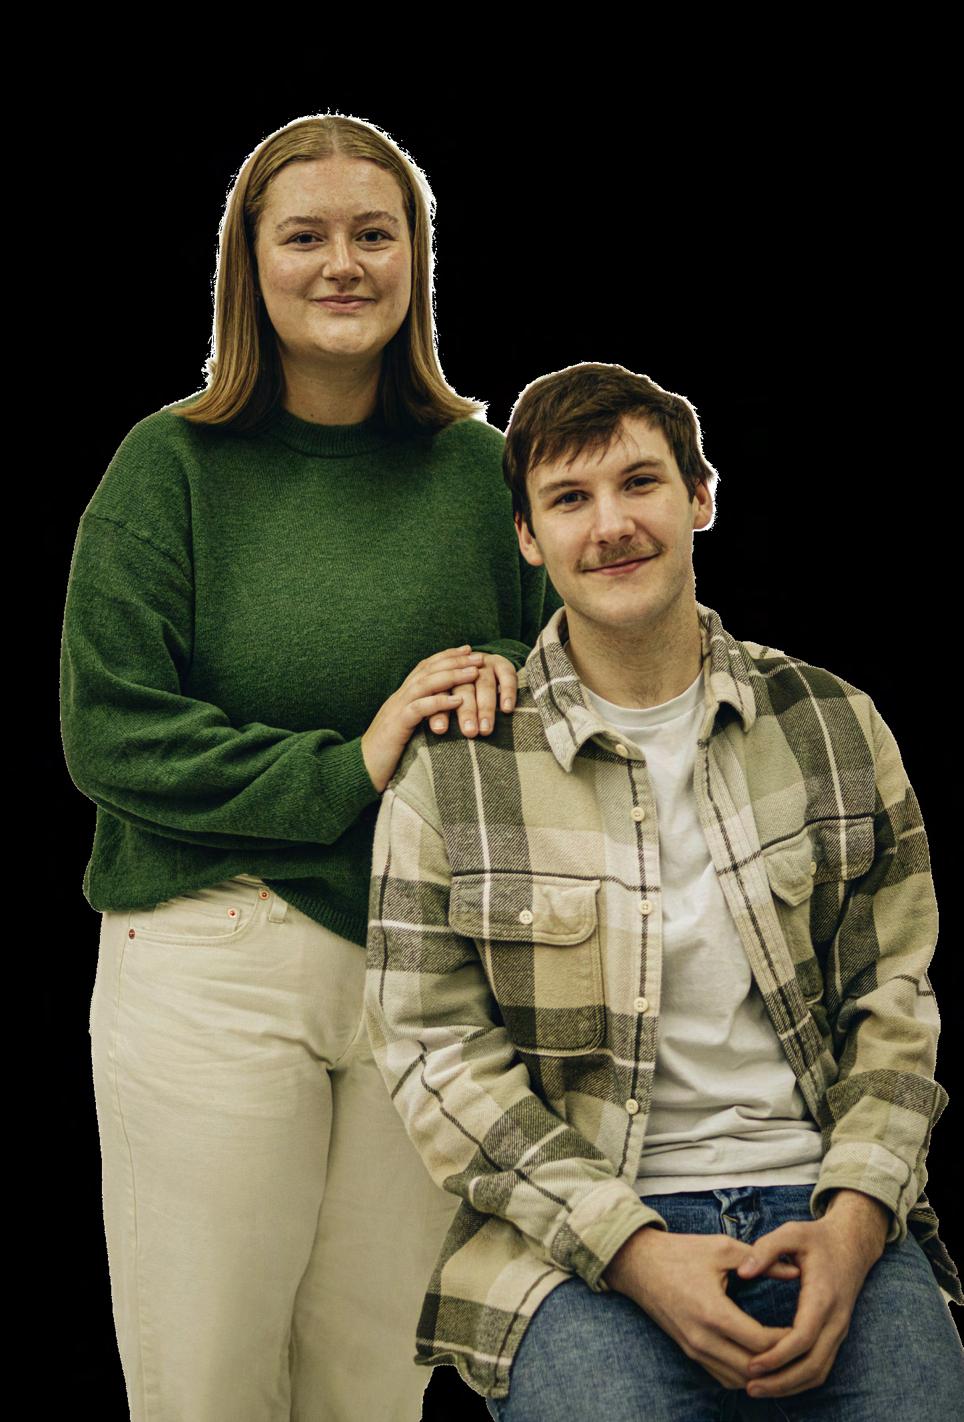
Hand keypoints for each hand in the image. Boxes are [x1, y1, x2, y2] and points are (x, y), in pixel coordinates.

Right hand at [361, 646, 482, 792]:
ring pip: (425, 684)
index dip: (447, 656)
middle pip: (428, 670)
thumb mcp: (406, 730)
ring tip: (474, 672)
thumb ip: (421, 717)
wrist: (359, 770)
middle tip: (479, 655)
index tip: (468, 650)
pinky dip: (439, 702)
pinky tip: (457, 701)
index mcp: (402, 696)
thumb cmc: (386, 754)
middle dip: (455, 660)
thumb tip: (444, 714)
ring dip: (452, 676)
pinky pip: (419, 709)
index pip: (425, 668)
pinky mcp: (396, 726)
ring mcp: (396, 709)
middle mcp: (399, 697)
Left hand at [427, 653, 518, 739]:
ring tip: (486, 729)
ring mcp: (484, 665)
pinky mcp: (503, 664)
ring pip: (485, 684)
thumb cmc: (459, 695)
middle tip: (469, 732)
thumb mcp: (446, 700)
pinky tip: (506, 709)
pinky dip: (507, 692)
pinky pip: (508, 677)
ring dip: (486, 706)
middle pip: (464, 688)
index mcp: (445, 675)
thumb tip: (432, 733)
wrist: (480, 667)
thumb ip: (438, 712)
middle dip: (466, 711)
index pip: (440, 692)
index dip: (439, 710)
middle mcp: (464, 668)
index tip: (439, 730)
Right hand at [603, 1227, 797, 1390]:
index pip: (761, 1344)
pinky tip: (757, 1357)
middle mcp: (702, 1339)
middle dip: (779, 1361)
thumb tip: (795, 1271)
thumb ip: (759, 1260)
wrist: (638, 1264)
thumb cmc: (681, 1252)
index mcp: (713, 1312)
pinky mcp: (688, 1351)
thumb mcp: (721, 1248)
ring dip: (762, 1372)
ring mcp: (693, 1349)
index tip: (804, 1327)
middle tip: (800, 1345)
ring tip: (783, 1353)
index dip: (787, 1341)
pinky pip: (722, 1376)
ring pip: (738, 1380)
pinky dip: (743, 1373)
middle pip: (753, 1370)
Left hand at [735, 1189, 889, 1398]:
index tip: (751, 1363)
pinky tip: (776, 1382)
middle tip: (749, 1387)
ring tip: (758, 1389)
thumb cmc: (817, 1238)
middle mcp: (835, 1320)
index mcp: (823, 1296)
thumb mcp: (791, 1232)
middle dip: (782, 1381)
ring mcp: (839, 1330)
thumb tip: (743, 1272)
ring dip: (790, 1385)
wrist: (852, 1244)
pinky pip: (821, 1366)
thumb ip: (766, 1249)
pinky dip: (800, 1380)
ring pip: (819, 1371)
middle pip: (813, 1365)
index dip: (778, 1355)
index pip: (803, 1337)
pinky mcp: (835, 1335)